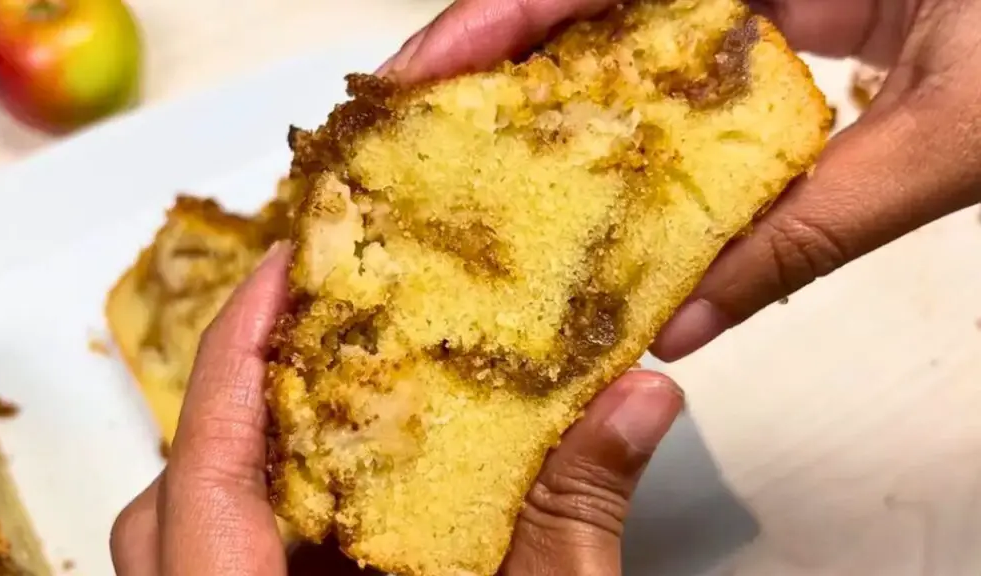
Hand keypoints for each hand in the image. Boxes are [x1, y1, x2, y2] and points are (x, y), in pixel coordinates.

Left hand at [109, 241, 683, 574]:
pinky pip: (239, 566)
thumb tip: (636, 398)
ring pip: (201, 533)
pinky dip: (289, 512)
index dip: (239, 352)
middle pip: (183, 494)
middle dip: (250, 397)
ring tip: (341, 395)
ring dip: (265, 455)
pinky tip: (356, 489)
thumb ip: (574, 515)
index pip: (209, 470)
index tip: (285, 268)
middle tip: (326, 328)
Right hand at [379, 0, 980, 360]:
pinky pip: (679, 70)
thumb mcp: (953, 134)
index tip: (418, 75)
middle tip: (413, 133)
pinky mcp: (786, 28)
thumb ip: (816, 227)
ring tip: (477, 165)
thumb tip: (689, 318)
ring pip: (622, 33)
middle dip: (488, 59)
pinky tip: (589, 178)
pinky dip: (627, 125)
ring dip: (548, 100)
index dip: (492, 16)